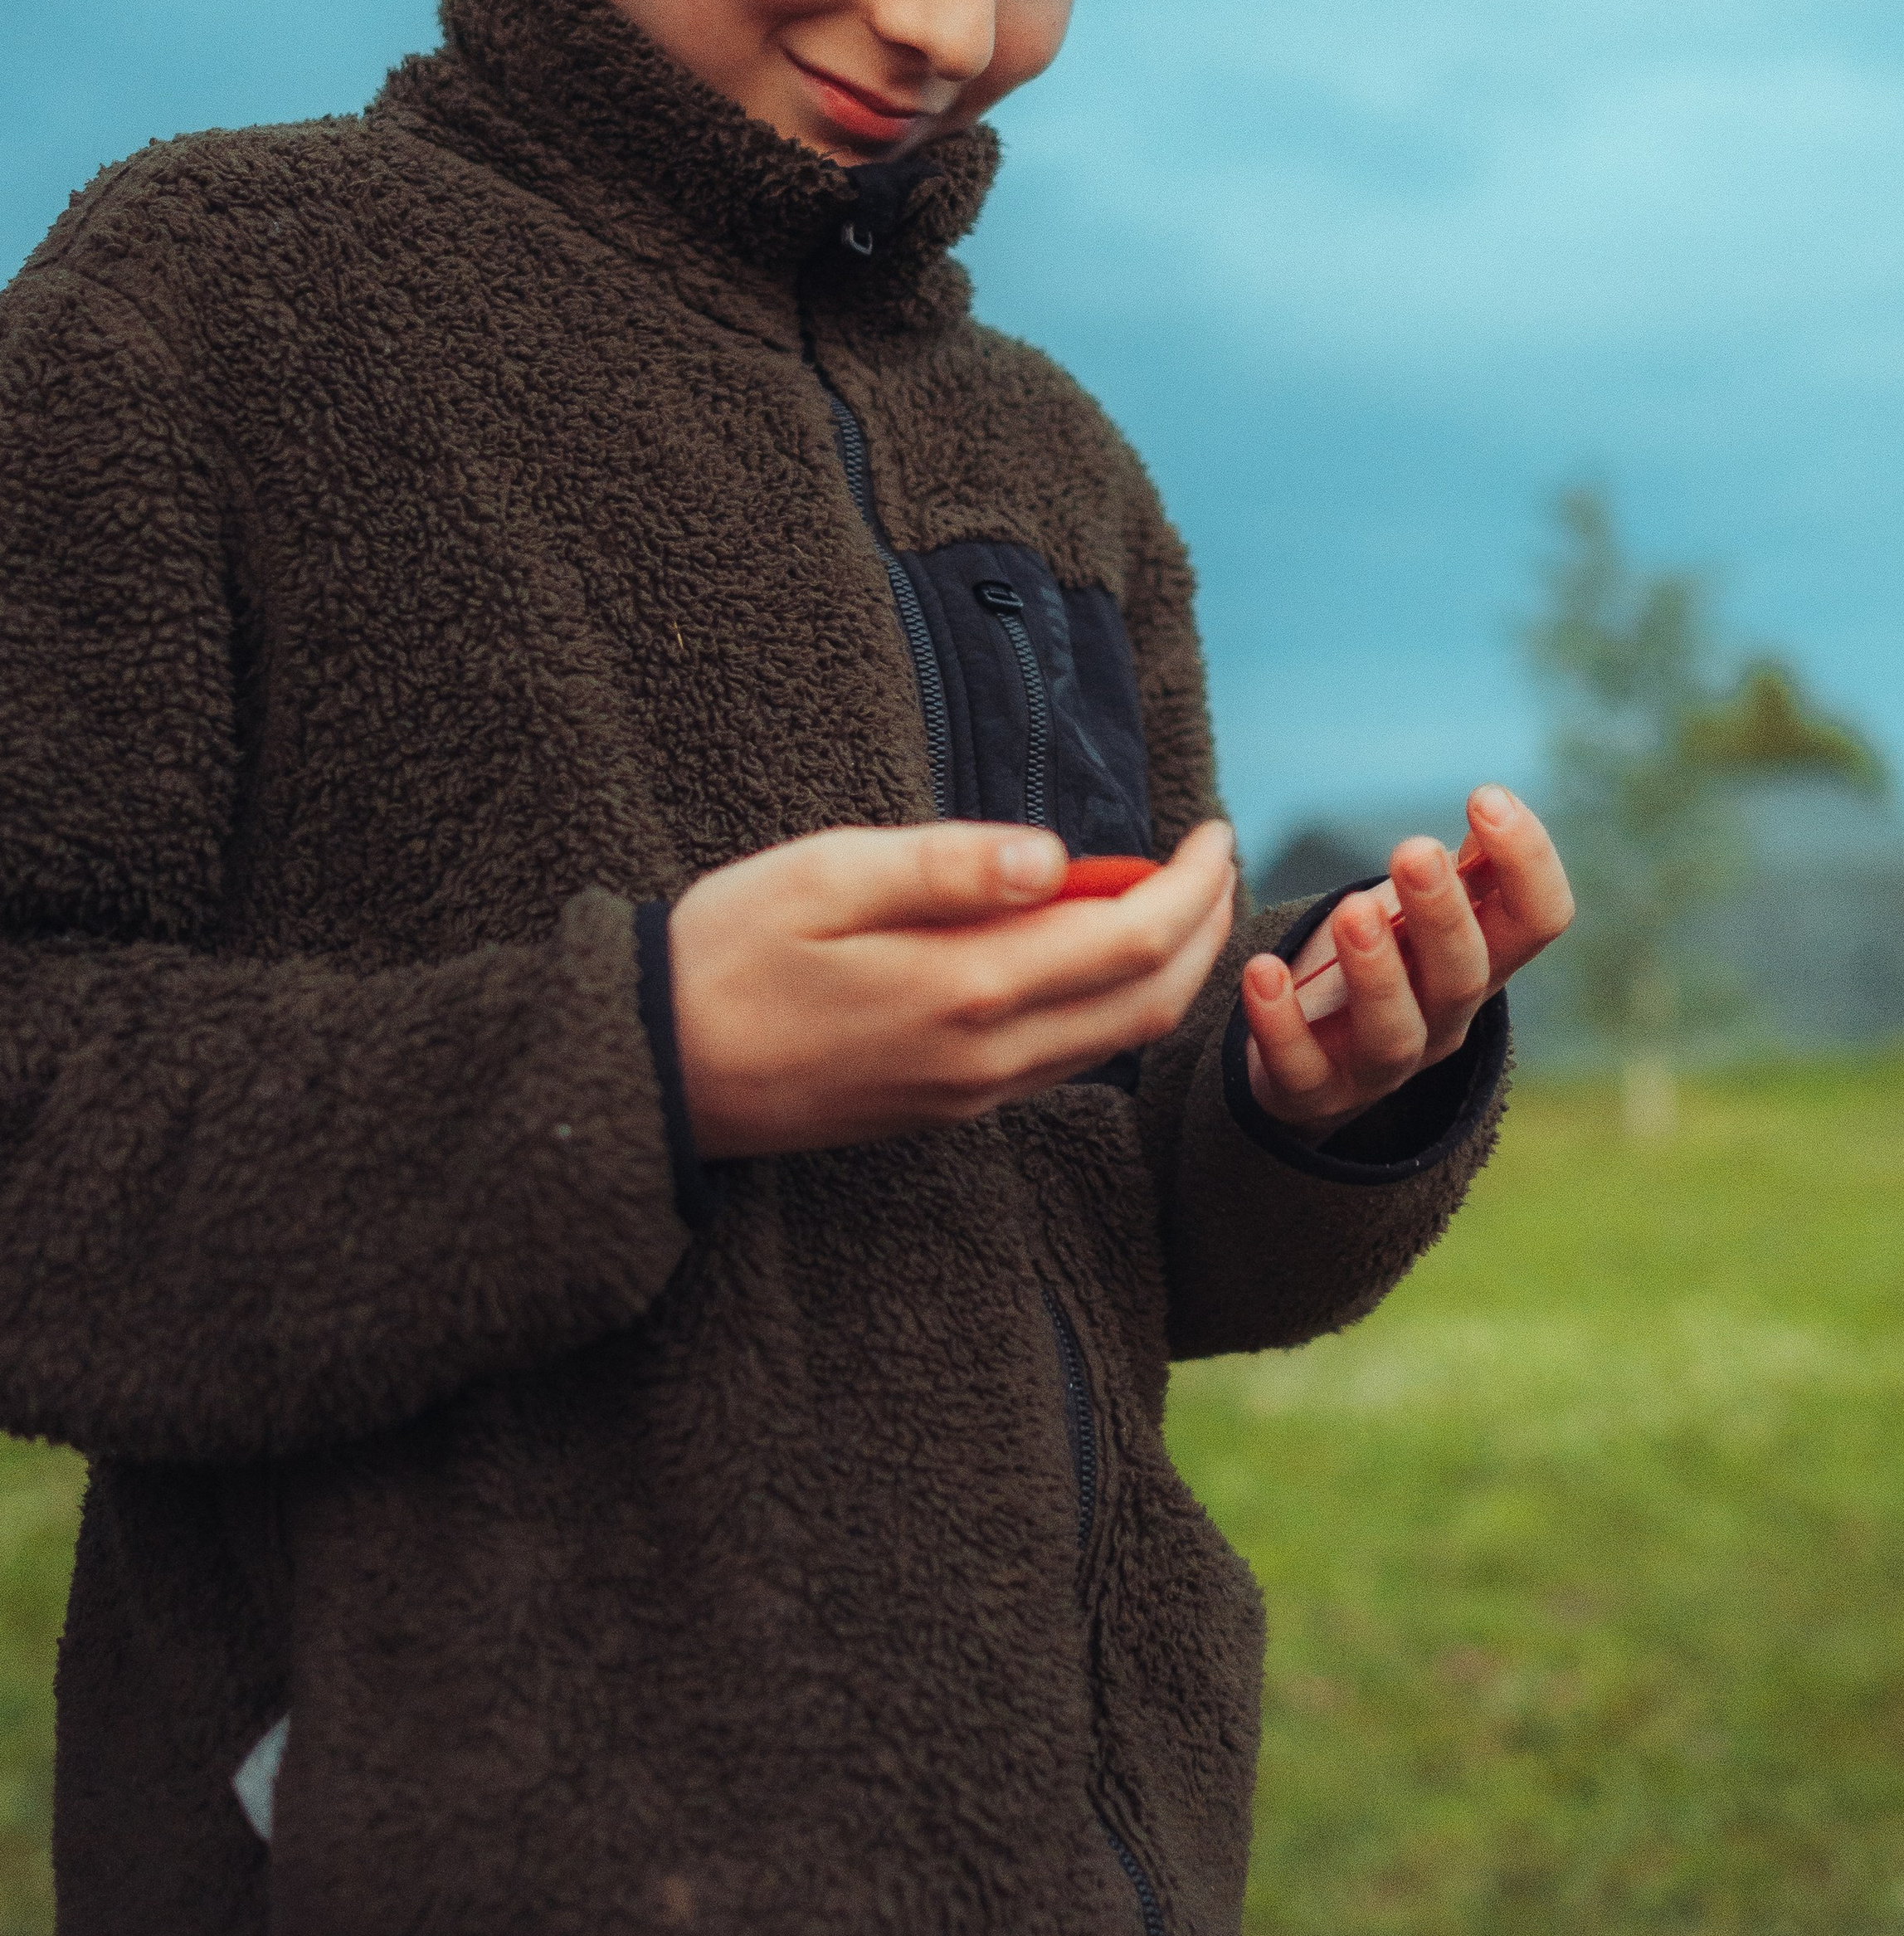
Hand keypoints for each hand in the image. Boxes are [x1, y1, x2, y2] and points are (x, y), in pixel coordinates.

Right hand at [668, 818, 1236, 1156]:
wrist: (658, 1070)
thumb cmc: (730, 951)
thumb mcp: (826, 875)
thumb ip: (948, 865)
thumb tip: (1058, 854)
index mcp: (966, 987)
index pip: (1131, 938)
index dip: (1192, 884)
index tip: (1213, 829)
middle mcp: (986, 1056)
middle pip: (1148, 1002)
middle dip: (1203, 928)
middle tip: (1213, 859)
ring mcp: (970, 1091)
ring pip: (1114, 1041)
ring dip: (1167, 971)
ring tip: (1173, 896)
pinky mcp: (947, 1106)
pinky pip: (1065, 1060)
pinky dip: (1112, 1003)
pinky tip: (1092, 949)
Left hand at [1242, 785, 1572, 1137]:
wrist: (1319, 1058)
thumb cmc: (1389, 961)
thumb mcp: (1428, 911)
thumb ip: (1464, 867)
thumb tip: (1493, 803)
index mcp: (1484, 963)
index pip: (1537, 921)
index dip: (1527, 863)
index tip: (1485, 796)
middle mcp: (1445, 1019)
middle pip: (1463, 976)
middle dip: (1441, 914)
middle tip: (1413, 849)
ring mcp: (1382, 1066)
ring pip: (1394, 1034)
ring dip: (1375, 973)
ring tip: (1351, 911)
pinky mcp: (1313, 1091)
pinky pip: (1301, 1068)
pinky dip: (1281, 1023)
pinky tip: (1261, 970)